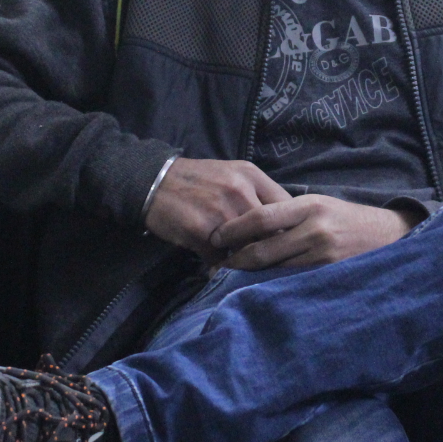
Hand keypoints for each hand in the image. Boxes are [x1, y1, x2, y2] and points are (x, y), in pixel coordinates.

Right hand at [145, 158, 291, 261]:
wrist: (155, 181)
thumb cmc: (198, 180)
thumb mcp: (233, 174)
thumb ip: (258, 193)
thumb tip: (284, 223)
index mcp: (251, 176)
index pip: (287, 208)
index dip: (288, 227)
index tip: (285, 240)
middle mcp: (240, 193)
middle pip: (271, 232)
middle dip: (270, 249)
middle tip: (267, 261)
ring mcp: (221, 213)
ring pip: (249, 249)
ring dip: (247, 262)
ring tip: (243, 267)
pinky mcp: (201, 233)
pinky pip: (222, 260)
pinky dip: (221, 267)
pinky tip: (218, 266)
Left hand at [211, 195, 420, 270]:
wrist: (389, 237)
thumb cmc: (346, 219)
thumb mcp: (319, 205)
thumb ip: (287, 214)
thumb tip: (246, 225)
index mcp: (308, 206)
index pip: (260, 217)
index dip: (233, 229)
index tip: (215, 236)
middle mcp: (314, 229)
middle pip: (263, 249)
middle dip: (235, 259)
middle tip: (216, 265)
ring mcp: (323, 256)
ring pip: (274, 270)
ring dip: (250, 275)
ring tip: (231, 277)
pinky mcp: (328, 275)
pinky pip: (291, 282)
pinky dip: (272, 284)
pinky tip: (259, 287)